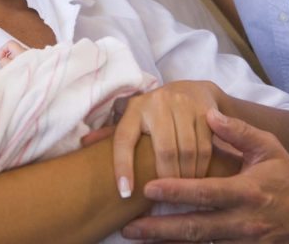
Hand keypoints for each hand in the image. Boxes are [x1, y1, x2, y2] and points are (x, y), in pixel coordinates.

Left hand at [111, 80, 220, 196]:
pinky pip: (205, 147)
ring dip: (186, 177)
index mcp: (134, 108)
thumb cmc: (157, 112)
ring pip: (187, 151)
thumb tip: (83, 145)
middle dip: (167, 178)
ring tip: (183, 191)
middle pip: (164, 150)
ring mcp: (183, 105)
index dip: (122, 167)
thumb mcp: (134, 118)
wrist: (194, 91)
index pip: (123, 139)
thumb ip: (113, 134)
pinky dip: (202, 168)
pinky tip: (198, 178)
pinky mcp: (205, 110)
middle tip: (168, 198)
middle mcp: (157, 102)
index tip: (124, 193)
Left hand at [122, 109, 288, 242]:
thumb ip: (238, 132)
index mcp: (247, 192)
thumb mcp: (267, 148)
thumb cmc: (283, 176)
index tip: (148, 187)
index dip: (177, 192)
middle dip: (160, 229)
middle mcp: (243, 222)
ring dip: (166, 243)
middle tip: (129, 227)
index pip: (206, 193)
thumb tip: (210, 114)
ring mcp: (243, 243)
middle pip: (196, 228)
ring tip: (136, 238)